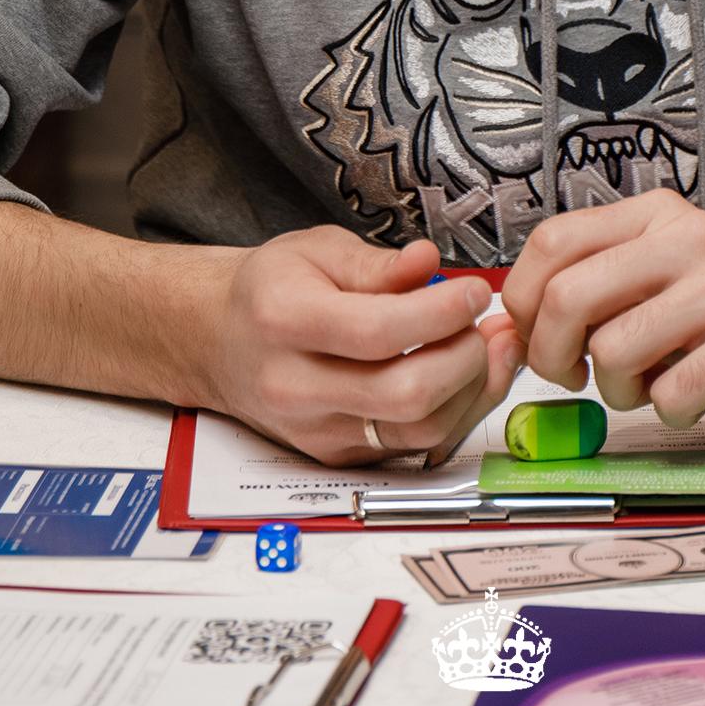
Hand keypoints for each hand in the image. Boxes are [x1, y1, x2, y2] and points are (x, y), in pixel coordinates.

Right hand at [199, 230, 524, 465]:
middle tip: (483, 323)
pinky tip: (465, 376)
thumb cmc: (271, 288)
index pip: (378, 332)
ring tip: (484, 347)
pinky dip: (453, 413)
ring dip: (470, 390)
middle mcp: (296, 386)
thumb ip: (376, 262)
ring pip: (419, 431)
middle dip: (465, 358)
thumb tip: (429, 262)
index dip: (441, 314)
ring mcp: (317, 431)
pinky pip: (413, 447)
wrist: (219, 341)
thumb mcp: (316, 249)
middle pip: (405, 395)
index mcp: (285, 320)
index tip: (475, 292)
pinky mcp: (337, 456)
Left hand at [500, 190, 704, 431]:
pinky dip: (669, 411)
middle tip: (576, 378)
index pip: (552, 243)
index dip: (526, 303)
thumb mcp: (665, 277)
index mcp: (656, 216)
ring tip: (649, 387)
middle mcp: (689, 237)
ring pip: (615, 351)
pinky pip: (672, 391)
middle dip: (554, 356)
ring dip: (618, 392)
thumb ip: (598, 284)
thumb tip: (512, 319)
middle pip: (570, 297)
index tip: (539, 338)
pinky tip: (694, 396)